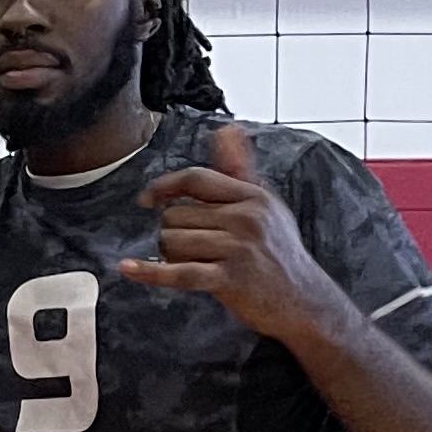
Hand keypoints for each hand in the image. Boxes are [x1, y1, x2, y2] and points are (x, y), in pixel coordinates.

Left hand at [119, 123, 339, 346]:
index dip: (166, 185)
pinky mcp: (230, 279)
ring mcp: (238, 248)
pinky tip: (128, 268)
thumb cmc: (279, 253)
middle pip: (177, 214)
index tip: (148, 198)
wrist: (303, 301)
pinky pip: (179, 272)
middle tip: (195, 248)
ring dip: (171, 255)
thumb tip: (227, 129)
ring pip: (172, 241)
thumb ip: (240, 170)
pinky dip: (150, 273)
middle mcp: (246, 217)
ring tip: (196, 263)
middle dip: (174, 232)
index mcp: (253, 196)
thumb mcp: (266, 206)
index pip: (197, 178)